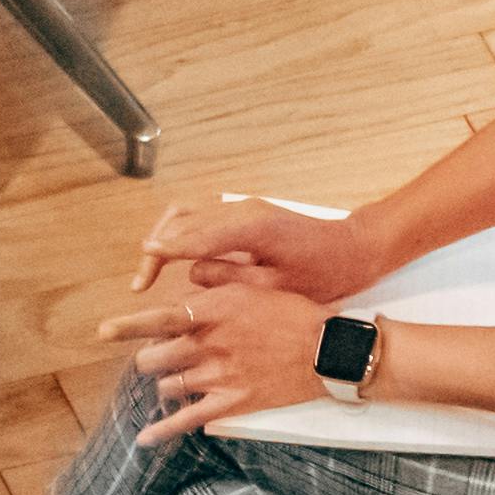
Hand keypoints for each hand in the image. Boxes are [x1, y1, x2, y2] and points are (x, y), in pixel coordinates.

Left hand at [102, 272, 331, 446]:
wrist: (327, 350)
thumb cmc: (292, 313)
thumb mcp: (252, 287)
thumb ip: (213, 288)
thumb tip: (182, 291)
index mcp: (213, 311)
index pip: (158, 319)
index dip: (126, 326)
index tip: (102, 332)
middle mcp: (210, 344)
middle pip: (155, 357)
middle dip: (150, 358)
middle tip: (156, 356)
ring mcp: (219, 376)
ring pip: (167, 385)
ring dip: (164, 382)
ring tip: (174, 378)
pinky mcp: (231, 403)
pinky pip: (188, 420)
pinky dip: (163, 431)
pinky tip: (144, 439)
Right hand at [131, 195, 385, 301]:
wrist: (353, 249)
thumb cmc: (323, 274)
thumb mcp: (276, 288)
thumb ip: (230, 278)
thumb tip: (192, 272)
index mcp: (252, 228)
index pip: (194, 238)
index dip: (164, 253)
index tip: (141, 272)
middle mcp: (243, 210)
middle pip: (182, 220)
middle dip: (157, 249)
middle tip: (140, 283)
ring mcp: (243, 206)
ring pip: (187, 212)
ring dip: (166, 236)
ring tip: (150, 268)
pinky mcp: (245, 210)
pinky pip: (201, 213)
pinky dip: (181, 231)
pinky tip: (174, 253)